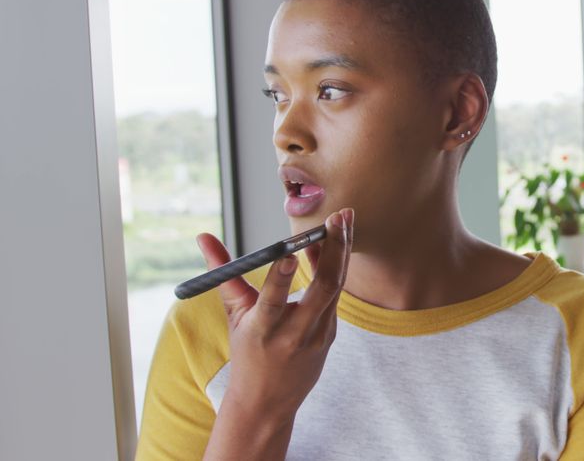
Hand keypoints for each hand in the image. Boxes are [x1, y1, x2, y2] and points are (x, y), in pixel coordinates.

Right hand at [197, 209, 352, 430]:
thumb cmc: (247, 352)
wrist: (267, 403)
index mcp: (263, 331)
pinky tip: (333, 244)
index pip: (273, 303)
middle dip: (333, 251)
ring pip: (335, 289)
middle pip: (322, 289)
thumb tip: (203, 236)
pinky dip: (334, 267)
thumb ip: (224, 274)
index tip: (288, 252)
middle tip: (336, 217)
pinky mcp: (330, 334)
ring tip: (342, 220)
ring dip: (341, 252)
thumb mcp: (233, 316)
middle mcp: (293, 334)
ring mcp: (317, 336)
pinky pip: (335, 295)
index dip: (280, 278)